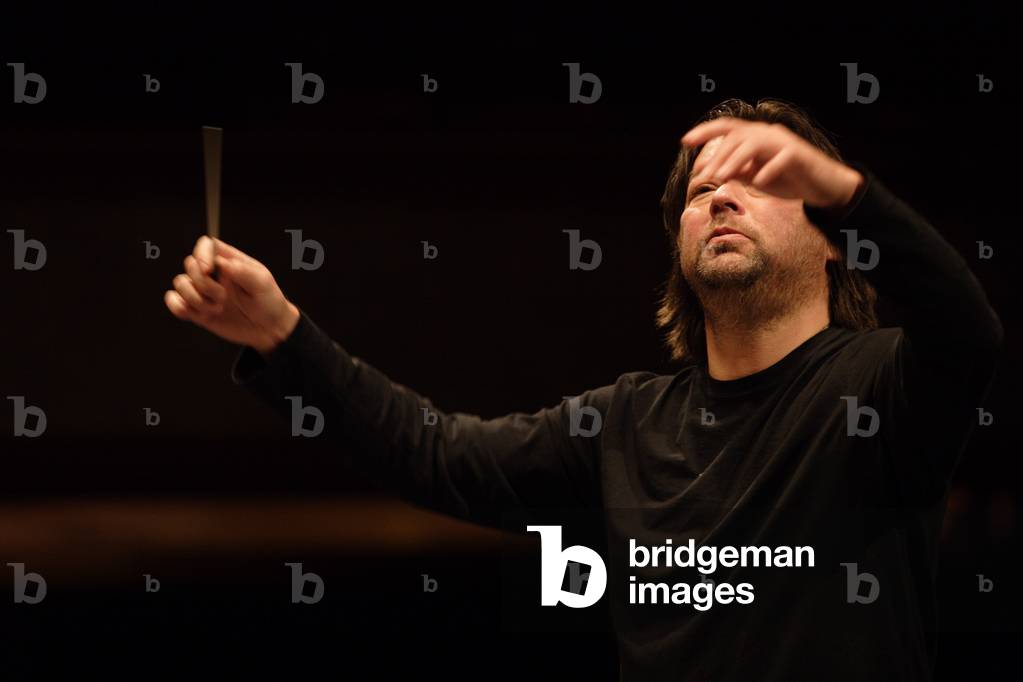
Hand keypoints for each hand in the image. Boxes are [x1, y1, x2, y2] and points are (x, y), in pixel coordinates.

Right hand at [164, 236, 299, 355]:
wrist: (269, 329)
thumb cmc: (269, 301)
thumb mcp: (262, 283)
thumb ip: (242, 271)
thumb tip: (221, 263)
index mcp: (229, 261)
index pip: (206, 245)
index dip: (201, 254)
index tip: (207, 269)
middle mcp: (213, 273)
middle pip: (190, 264)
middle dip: (203, 283)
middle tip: (223, 298)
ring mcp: (203, 291)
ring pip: (180, 283)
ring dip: (195, 299)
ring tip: (217, 309)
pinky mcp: (197, 309)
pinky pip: (174, 302)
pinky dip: (179, 307)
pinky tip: (200, 314)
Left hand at [681, 117, 863, 212]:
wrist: (821, 186)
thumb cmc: (787, 180)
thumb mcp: (755, 177)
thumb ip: (737, 171)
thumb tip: (713, 171)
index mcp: (755, 137)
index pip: (727, 127)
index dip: (705, 131)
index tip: (685, 141)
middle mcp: (768, 134)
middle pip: (737, 136)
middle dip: (717, 156)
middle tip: (704, 176)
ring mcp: (784, 142)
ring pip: (756, 143)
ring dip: (736, 160)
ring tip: (722, 177)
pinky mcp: (800, 155)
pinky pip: (782, 158)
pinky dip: (768, 168)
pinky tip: (758, 181)